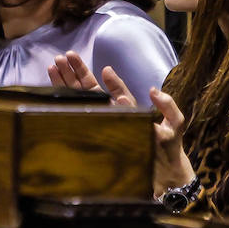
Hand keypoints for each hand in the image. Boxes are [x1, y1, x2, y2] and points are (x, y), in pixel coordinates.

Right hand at [49, 54, 194, 196]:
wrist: (160, 171)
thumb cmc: (168, 147)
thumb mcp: (174, 123)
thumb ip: (167, 105)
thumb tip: (152, 90)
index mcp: (129, 108)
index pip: (118, 91)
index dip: (112, 82)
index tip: (107, 70)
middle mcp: (112, 112)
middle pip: (93, 88)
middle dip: (78, 72)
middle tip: (65, 56)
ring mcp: (101, 120)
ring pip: (82, 98)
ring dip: (67, 81)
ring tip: (55, 63)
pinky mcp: (93, 131)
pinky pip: (78, 113)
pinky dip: (66, 101)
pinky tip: (54, 88)